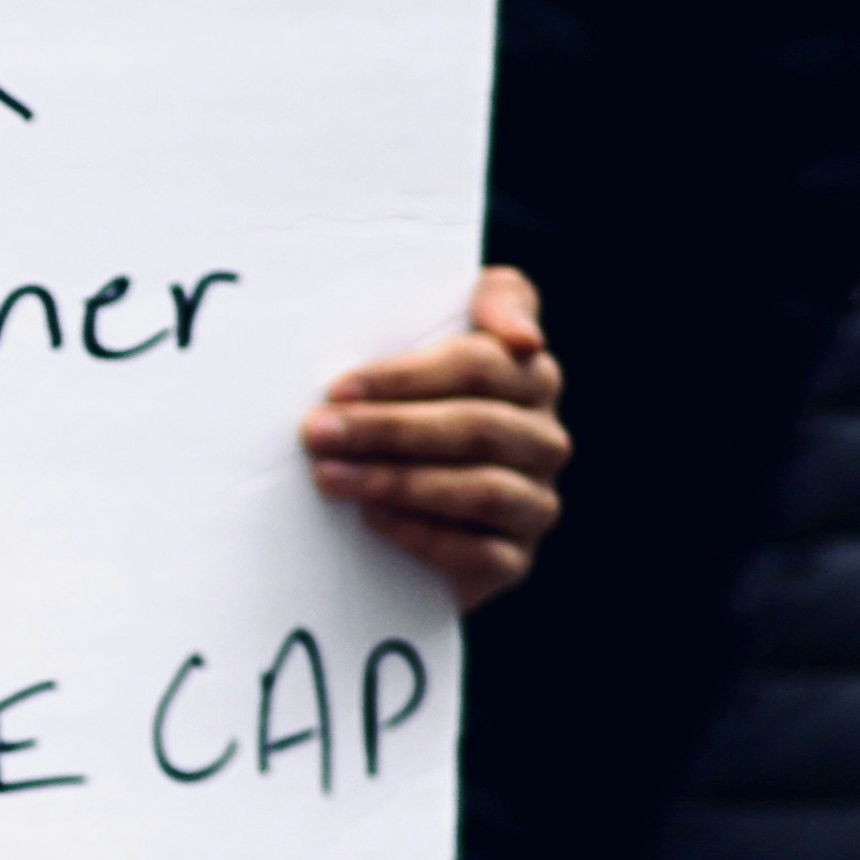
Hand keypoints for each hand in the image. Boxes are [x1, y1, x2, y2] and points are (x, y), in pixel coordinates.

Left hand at [306, 265, 565, 610]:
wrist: (412, 510)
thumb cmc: (414, 403)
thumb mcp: (436, 337)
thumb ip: (489, 301)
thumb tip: (524, 337)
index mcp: (529, 377)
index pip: (479, 365)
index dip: (406, 376)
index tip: (339, 387)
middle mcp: (543, 439)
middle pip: (476, 427)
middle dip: (387, 429)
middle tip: (316, 433)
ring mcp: (535, 501)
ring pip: (482, 489)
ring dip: (398, 482)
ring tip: (330, 477)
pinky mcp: (515, 558)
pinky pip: (481, 552)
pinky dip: (424, 536)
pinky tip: (374, 519)